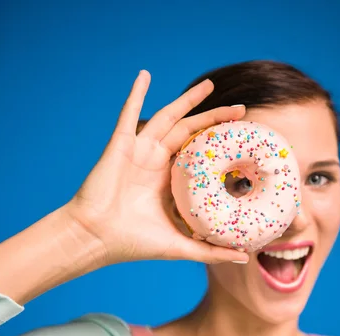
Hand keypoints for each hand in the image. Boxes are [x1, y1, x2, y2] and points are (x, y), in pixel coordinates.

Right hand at [64, 71, 248, 266]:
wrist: (96, 239)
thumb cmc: (133, 243)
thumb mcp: (180, 246)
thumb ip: (211, 251)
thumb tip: (244, 256)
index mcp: (170, 179)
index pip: (201, 154)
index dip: (220, 144)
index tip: (244, 138)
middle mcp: (158, 161)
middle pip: (191, 131)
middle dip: (215, 118)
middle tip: (240, 110)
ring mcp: (140, 150)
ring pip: (168, 117)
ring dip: (187, 100)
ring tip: (208, 85)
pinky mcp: (120, 145)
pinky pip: (128, 114)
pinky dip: (136, 93)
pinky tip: (144, 75)